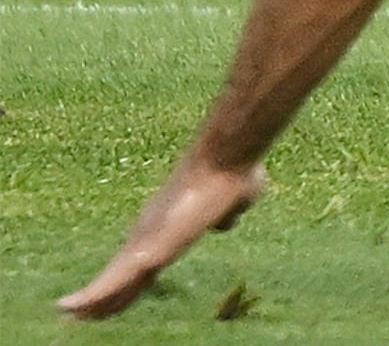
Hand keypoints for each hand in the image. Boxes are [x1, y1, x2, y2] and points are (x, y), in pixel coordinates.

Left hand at [62, 152, 261, 319]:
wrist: (226, 159)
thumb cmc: (234, 175)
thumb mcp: (234, 204)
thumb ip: (226, 216)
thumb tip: (224, 222)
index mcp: (166, 230)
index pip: (140, 265)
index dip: (125, 284)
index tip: (108, 300)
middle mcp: (149, 235)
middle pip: (120, 276)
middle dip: (100, 299)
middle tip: (76, 314)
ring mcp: (146, 242)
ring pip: (111, 283)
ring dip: (91, 302)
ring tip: (69, 314)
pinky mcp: (147, 249)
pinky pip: (114, 281)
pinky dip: (93, 297)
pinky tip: (74, 307)